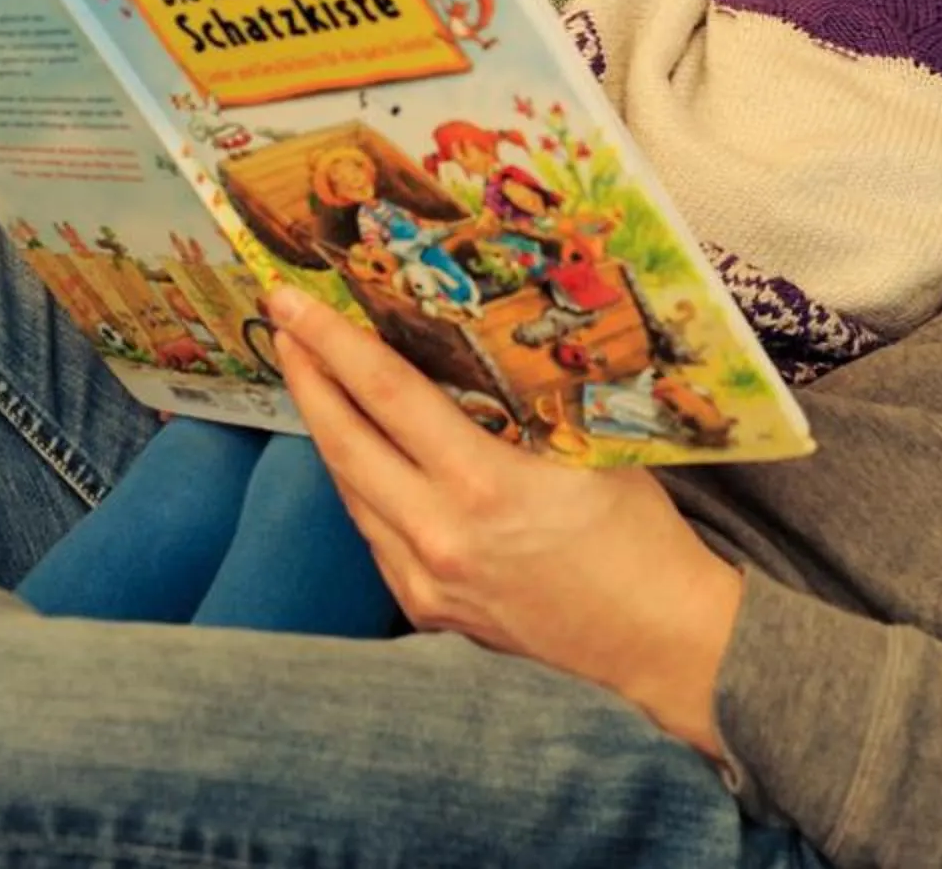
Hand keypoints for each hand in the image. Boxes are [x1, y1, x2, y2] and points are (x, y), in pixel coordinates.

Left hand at [266, 284, 744, 756]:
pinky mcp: (426, 609)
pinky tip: (362, 453)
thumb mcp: (589, 446)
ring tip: (314, 378)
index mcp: (483, 485)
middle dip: (306, 377)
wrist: (658, 640)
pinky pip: (374, 533)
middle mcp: (439, 535)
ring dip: (328, 431)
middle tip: (283, 325)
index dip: (332, 342)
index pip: (386, 394)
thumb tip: (474, 336)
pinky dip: (361, 485)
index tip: (293, 302)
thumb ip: (526, 401)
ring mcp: (425, 580)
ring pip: (351, 491)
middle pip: (344, 442)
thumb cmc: (638, 534)